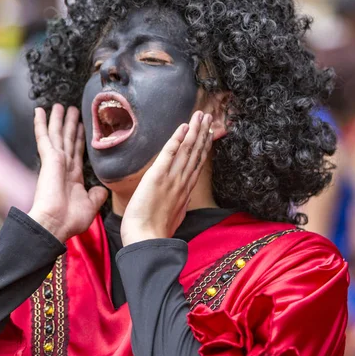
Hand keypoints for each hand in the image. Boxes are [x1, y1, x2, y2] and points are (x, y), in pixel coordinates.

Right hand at [29, 104, 107, 242]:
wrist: (55, 223)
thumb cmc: (71, 220)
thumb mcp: (91, 206)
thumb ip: (97, 195)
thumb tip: (103, 189)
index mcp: (73, 178)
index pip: (77, 152)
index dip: (79, 139)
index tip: (82, 127)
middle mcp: (63, 167)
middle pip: (67, 140)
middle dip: (70, 125)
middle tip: (72, 109)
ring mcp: (55, 162)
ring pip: (57, 134)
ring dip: (58, 119)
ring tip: (60, 105)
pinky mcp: (48, 159)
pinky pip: (44, 137)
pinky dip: (41, 124)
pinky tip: (39, 111)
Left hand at [121, 111, 212, 245]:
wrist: (145, 239)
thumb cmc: (154, 233)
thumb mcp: (173, 217)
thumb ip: (179, 204)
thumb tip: (183, 199)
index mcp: (185, 192)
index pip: (196, 165)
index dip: (203, 148)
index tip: (208, 135)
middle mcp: (182, 183)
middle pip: (195, 154)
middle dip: (203, 134)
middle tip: (209, 118)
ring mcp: (172, 179)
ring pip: (186, 150)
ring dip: (194, 131)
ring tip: (201, 115)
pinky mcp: (158, 176)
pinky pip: (169, 153)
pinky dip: (177, 139)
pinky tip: (183, 126)